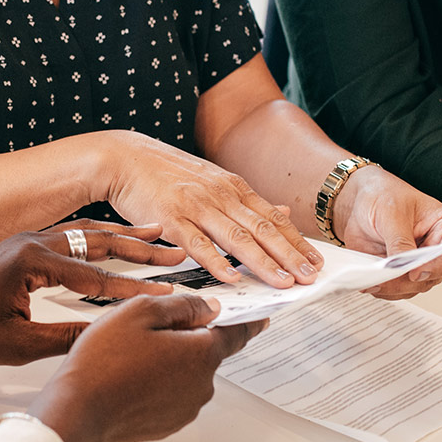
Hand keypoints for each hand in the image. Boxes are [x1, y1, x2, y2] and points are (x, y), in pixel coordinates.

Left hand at [0, 226, 177, 366]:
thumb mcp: (18, 345)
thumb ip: (66, 339)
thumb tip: (109, 338)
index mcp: (31, 261)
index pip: (96, 276)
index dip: (136, 289)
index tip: (168, 294)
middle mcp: (33, 242)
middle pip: (99, 241)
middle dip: (141, 248)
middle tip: (176, 251)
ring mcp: (29, 240)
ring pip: (87, 232)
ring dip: (124, 236)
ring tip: (159, 234)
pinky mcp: (25, 246)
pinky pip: (73, 235)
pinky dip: (101, 237)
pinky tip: (118, 239)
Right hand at [29, 294, 264, 441]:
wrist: (78, 411)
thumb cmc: (104, 360)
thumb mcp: (141, 311)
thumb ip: (182, 305)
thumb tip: (208, 308)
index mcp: (202, 354)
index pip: (236, 334)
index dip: (249, 321)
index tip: (262, 317)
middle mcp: (202, 385)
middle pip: (204, 351)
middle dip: (184, 337)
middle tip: (149, 328)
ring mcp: (185, 408)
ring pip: (185, 373)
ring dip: (168, 361)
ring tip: (129, 354)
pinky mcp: (167, 424)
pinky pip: (170, 394)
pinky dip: (157, 383)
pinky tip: (128, 376)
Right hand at [100, 131, 321, 289]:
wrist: (125, 159)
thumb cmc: (167, 174)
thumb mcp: (214, 180)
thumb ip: (247, 201)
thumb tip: (283, 214)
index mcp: (233, 187)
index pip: (273, 218)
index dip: (296, 242)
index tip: (316, 262)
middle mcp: (220, 195)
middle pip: (262, 229)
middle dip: (289, 255)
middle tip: (309, 277)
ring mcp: (196, 206)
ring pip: (236, 238)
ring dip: (263, 263)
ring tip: (283, 283)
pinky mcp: (171, 218)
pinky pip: (198, 244)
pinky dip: (217, 262)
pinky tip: (232, 278)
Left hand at [331, 165, 441, 297]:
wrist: (361, 201)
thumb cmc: (384, 195)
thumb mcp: (392, 213)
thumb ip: (400, 241)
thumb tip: (404, 267)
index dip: (437, 267)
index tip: (415, 272)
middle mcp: (438, 249)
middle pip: (432, 276)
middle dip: (407, 280)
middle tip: (384, 278)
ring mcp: (420, 263)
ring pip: (414, 287)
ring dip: (393, 288)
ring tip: (372, 279)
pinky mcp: (402, 273)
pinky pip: (397, 290)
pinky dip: (383, 289)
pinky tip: (369, 281)